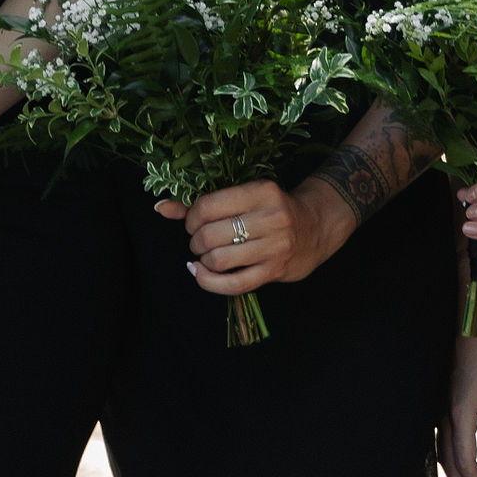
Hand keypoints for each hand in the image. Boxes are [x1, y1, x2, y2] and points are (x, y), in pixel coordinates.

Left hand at [158, 178, 342, 294]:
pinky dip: (209, 282)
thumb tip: (160, 207)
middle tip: (199, 240)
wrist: (316, 227)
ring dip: (203, 260)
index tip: (193, 221)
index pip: (209, 206)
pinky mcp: (275, 271)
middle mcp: (272, 218)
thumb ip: (201, 203)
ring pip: (219, 260)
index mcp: (262, 192)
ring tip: (205, 255)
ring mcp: (276, 247)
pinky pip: (233, 284)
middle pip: (211, 235)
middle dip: (195, 240)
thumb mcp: (243, 196)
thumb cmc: (271, 208)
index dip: (191, 217)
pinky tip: (200, 273)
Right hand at [442, 333, 476, 476]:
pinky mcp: (439, 405)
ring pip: (441, 454)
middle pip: (449, 463)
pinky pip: (439, 442)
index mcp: (460, 415)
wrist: (467, 330)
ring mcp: (438, 411)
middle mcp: (444, 416)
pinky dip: (448, 462)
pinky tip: (455, 469)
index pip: (465, 461)